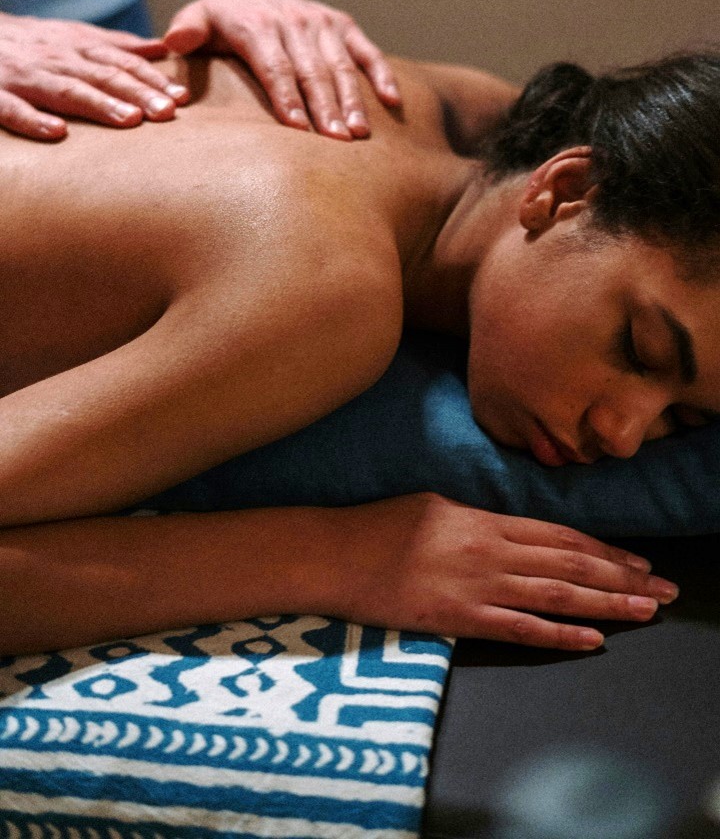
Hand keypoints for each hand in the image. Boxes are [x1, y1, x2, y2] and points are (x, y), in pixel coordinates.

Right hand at [0, 13, 188, 140]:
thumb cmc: (28, 43)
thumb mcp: (72, 36)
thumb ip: (116, 44)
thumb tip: (161, 47)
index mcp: (76, 47)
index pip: (122, 62)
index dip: (152, 79)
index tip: (182, 97)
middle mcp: (55, 59)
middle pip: (102, 75)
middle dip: (137, 93)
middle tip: (168, 112)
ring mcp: (25, 77)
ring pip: (66, 90)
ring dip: (99, 104)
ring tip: (129, 120)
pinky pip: (13, 108)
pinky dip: (33, 120)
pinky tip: (57, 133)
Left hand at [164, 0, 401, 138]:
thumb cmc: (222, 15)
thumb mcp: (197, 16)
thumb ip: (185, 29)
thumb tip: (172, 43)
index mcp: (257, 25)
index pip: (275, 67)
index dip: (287, 98)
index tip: (298, 129)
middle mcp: (294, 22)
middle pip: (312, 71)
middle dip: (325, 108)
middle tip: (336, 142)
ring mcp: (322, 24)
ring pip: (340, 65)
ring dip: (352, 100)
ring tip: (359, 133)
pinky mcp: (343, 25)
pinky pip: (366, 51)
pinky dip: (381, 74)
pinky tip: (392, 102)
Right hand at [331, 493, 678, 649]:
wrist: (334, 552)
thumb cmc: (379, 526)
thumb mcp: (436, 505)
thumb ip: (479, 520)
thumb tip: (511, 532)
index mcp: (485, 518)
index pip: (560, 535)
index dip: (605, 549)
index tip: (638, 560)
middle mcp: (490, 549)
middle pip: (571, 564)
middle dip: (623, 577)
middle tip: (663, 589)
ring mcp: (476, 585)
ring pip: (557, 595)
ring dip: (607, 604)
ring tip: (645, 612)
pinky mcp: (457, 618)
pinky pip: (519, 629)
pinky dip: (560, 635)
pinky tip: (591, 640)